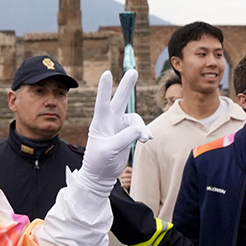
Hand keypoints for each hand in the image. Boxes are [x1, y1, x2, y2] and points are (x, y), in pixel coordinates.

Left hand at [76, 70, 150, 197]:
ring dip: (142, 127)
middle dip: (127, 86)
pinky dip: (144, 133)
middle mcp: (109, 121)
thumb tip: (139, 129)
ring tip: (146, 139)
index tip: (107, 73)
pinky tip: (147, 139)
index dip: (105, 88)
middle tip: (133, 70)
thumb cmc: (98, 161)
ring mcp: (119, 126)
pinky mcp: (127, 134)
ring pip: (135, 119)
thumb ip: (123, 138)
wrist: (101, 174)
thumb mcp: (108, 150)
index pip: (102, 102)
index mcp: (100, 122)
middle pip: (119, 100)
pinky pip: (139, 129)